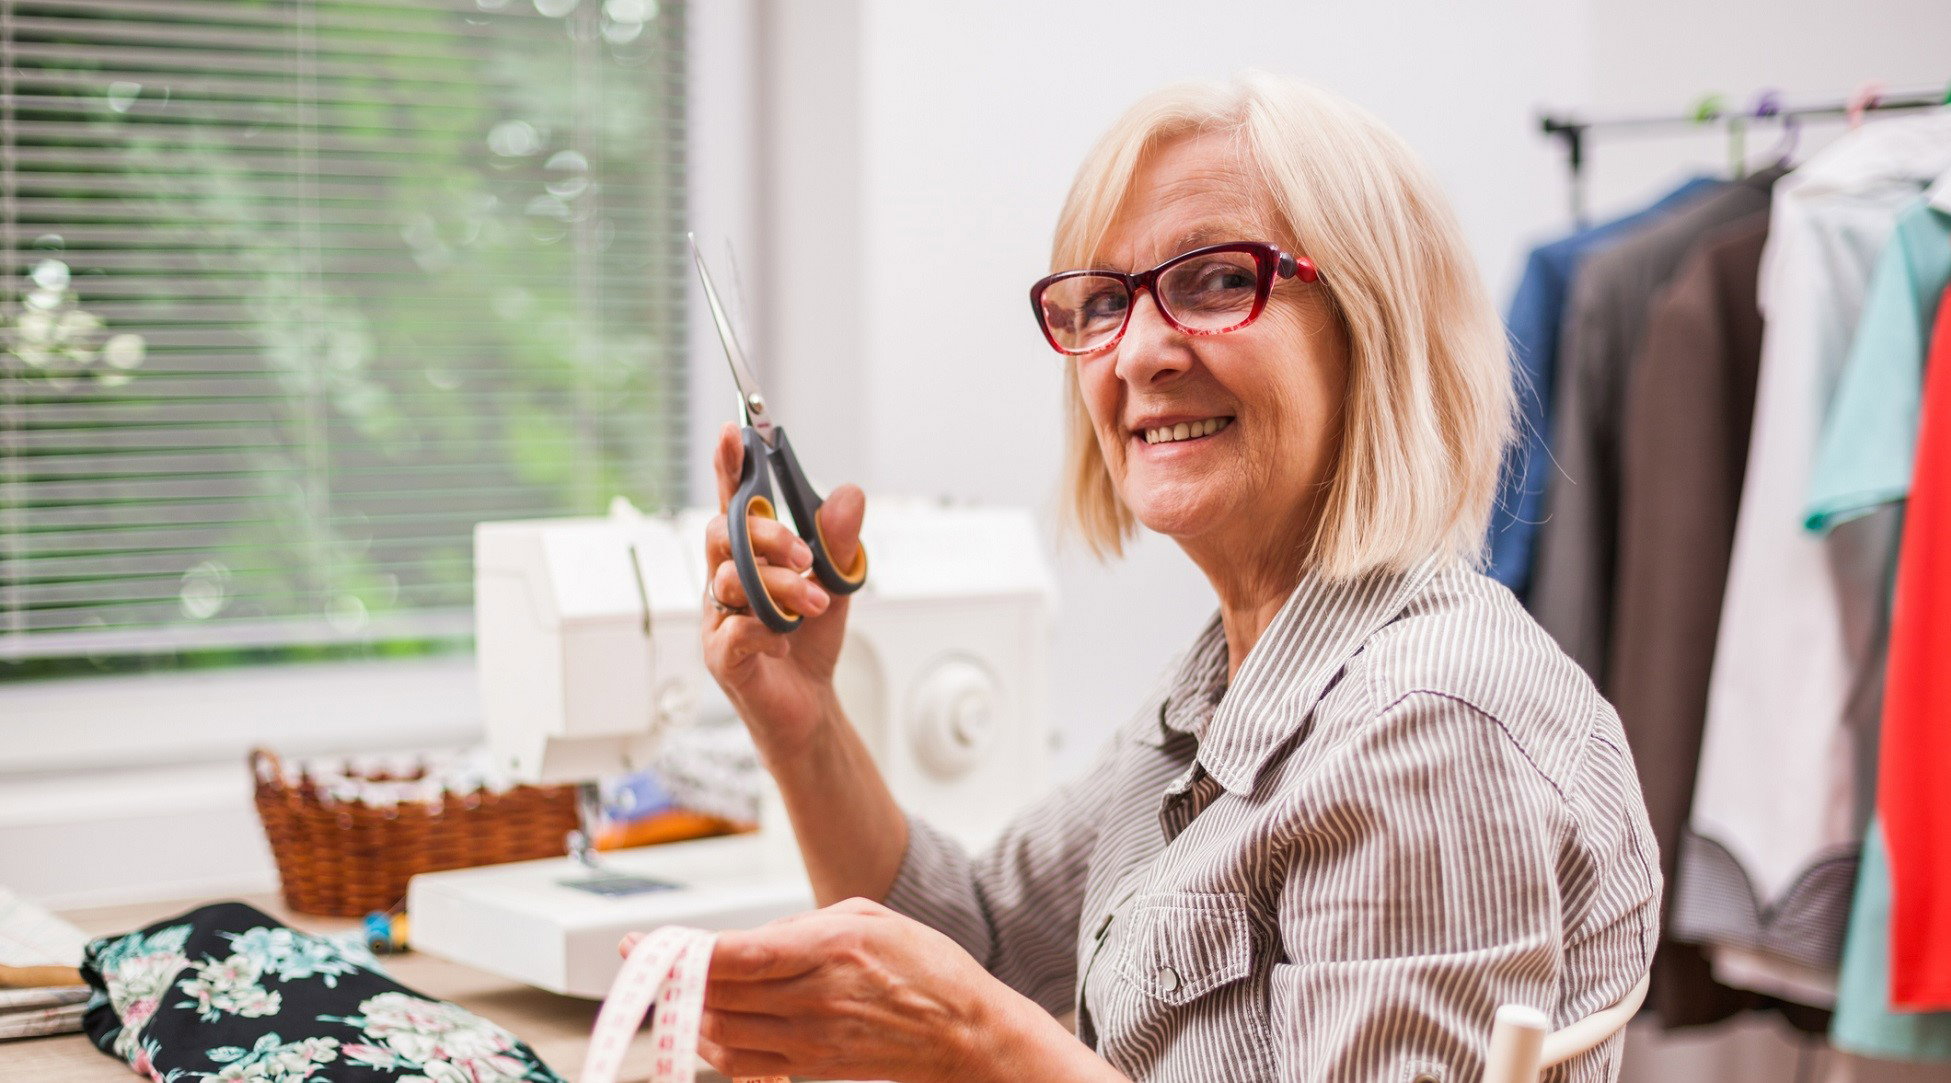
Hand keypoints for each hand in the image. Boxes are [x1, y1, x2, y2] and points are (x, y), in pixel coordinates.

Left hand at [620, 899, 1009, 1082]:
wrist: (962, 1032)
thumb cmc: (924, 967)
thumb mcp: (867, 915)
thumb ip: (801, 924)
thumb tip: (747, 942)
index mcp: (831, 947)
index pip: (737, 955)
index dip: (682, 951)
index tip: (646, 943)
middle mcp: (817, 996)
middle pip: (718, 995)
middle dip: (673, 978)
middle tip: (650, 961)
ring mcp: (813, 1038)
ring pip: (721, 1031)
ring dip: (687, 1012)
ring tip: (674, 990)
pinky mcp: (812, 1065)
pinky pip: (742, 1062)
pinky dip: (712, 1045)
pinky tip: (705, 1025)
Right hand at [701, 421, 865, 757]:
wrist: (810, 706)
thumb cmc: (811, 642)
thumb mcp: (838, 583)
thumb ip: (839, 541)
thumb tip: (848, 495)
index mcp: (749, 557)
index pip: (734, 504)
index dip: (729, 468)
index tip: (734, 431)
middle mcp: (724, 581)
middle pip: (725, 534)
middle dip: (767, 535)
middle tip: (806, 556)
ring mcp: (717, 617)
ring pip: (733, 581)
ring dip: (781, 587)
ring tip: (813, 605)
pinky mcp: (721, 656)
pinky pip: (734, 629)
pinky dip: (767, 631)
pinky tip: (785, 641)